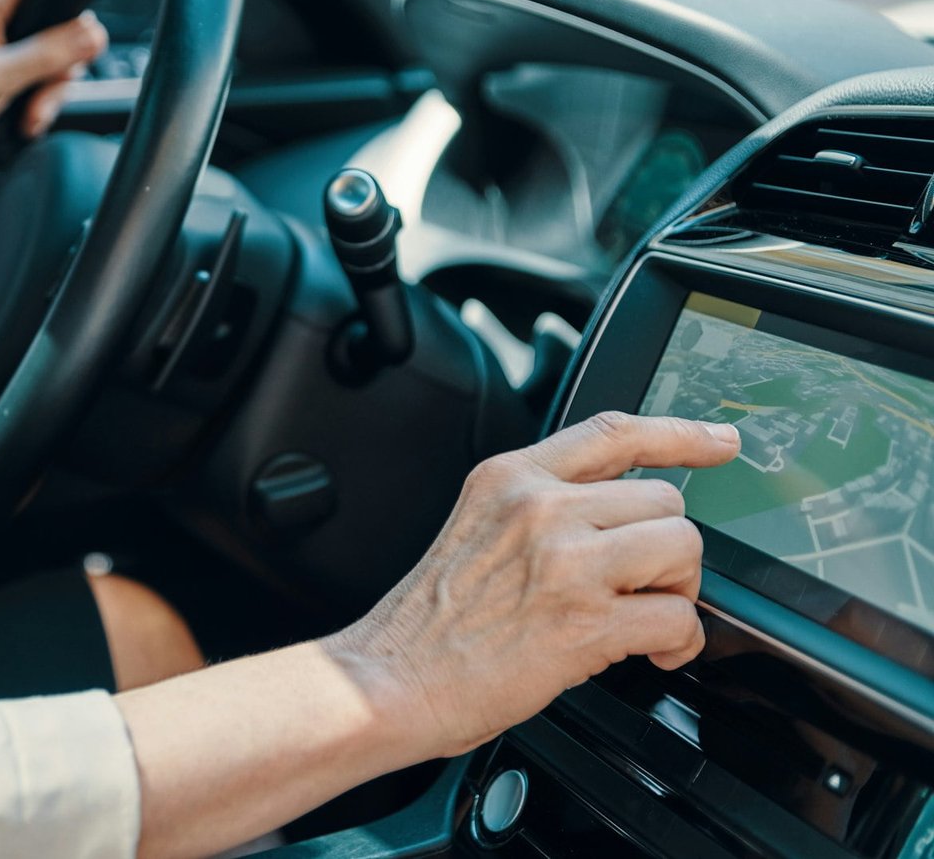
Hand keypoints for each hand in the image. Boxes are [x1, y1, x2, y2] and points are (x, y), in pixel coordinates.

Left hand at [0, 0, 107, 168]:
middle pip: (57, 7)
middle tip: (55, 83)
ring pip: (49, 41)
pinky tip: (25, 116)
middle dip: (65, 53)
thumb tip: (93, 32)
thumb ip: (48, 52)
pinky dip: (35, 90)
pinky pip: (31, 61)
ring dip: (50, 81)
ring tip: (33, 112)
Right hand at [325, 412, 741, 758]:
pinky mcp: (585, 622)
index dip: (680, 434)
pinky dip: (678, 644)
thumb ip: (537, 508)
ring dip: (678, 592)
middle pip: (664, 501)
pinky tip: (650, 655)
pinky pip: (678, 619)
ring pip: (682, 549)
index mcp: (510, 478)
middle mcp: (540, 508)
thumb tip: (614, 517)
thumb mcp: (475, 527)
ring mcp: (565, 561)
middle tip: (643, 586)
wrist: (389, 677)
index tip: (719, 441)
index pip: (614, 433)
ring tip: (645, 618)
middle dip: (667, 550)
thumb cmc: (428, 622)